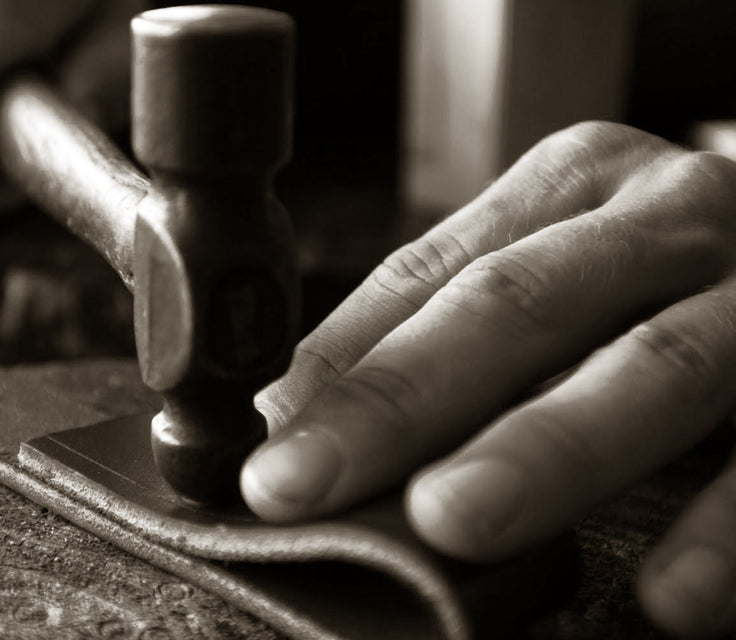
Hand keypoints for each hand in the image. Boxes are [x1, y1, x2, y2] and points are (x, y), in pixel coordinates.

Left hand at [243, 121, 735, 638]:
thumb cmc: (670, 271)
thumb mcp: (558, 262)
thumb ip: (439, 322)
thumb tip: (298, 407)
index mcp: (576, 185)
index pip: (436, 273)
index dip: (350, 366)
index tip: (273, 450)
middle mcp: (666, 215)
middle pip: (519, 306)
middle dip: (405, 402)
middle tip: (308, 483)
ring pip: (653, 369)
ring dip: (545, 451)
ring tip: (449, 520)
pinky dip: (726, 528)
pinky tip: (671, 597)